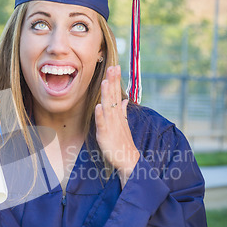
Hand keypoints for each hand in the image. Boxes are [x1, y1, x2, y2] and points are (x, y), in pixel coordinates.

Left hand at [95, 65, 138, 186]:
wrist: (128, 159)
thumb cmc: (123, 142)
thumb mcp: (123, 124)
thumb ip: (123, 111)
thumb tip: (125, 100)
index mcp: (118, 114)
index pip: (117, 94)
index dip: (116, 81)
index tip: (116, 67)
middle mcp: (115, 117)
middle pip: (113, 97)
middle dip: (113, 82)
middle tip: (113, 67)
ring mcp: (110, 125)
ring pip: (108, 107)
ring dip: (107, 94)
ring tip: (105, 81)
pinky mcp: (105, 134)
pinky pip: (102, 123)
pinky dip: (100, 115)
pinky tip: (98, 107)